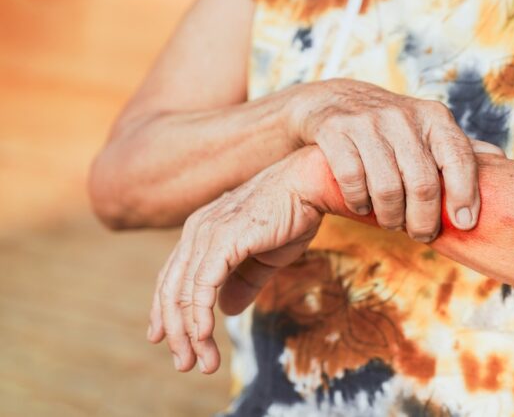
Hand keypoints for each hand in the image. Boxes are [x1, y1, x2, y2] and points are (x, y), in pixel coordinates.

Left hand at [146, 147, 328, 373]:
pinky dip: (199, 315)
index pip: (173, 277)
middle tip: (185, 364)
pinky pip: (202, 286)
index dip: (166, 310)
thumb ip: (243, 282)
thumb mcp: (265, 257)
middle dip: (176, 331)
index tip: (167, 339)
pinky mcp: (223, 240)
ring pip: (183, 293)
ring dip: (189, 333)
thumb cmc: (292, 215)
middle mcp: (196, 231)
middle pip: (171, 289)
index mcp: (202, 231)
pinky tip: (203, 337)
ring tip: (198, 362)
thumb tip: (226, 310)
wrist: (309, 185)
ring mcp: (206, 234)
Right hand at [289, 78, 482, 242]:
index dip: (465, 195)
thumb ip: (460, 150)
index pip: (458, 158)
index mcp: (434, 118)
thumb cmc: (393, 127)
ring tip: (392, 223)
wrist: (336, 102)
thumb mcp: (428, 130)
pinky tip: (363, 208)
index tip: (465, 224)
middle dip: (424, 219)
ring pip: (386, 187)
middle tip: (422, 234)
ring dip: (391, 217)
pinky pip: (353, 180)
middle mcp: (403, 116)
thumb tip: (503, 165)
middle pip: (423, 183)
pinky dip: (359, 203)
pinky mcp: (336, 132)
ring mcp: (367, 122)